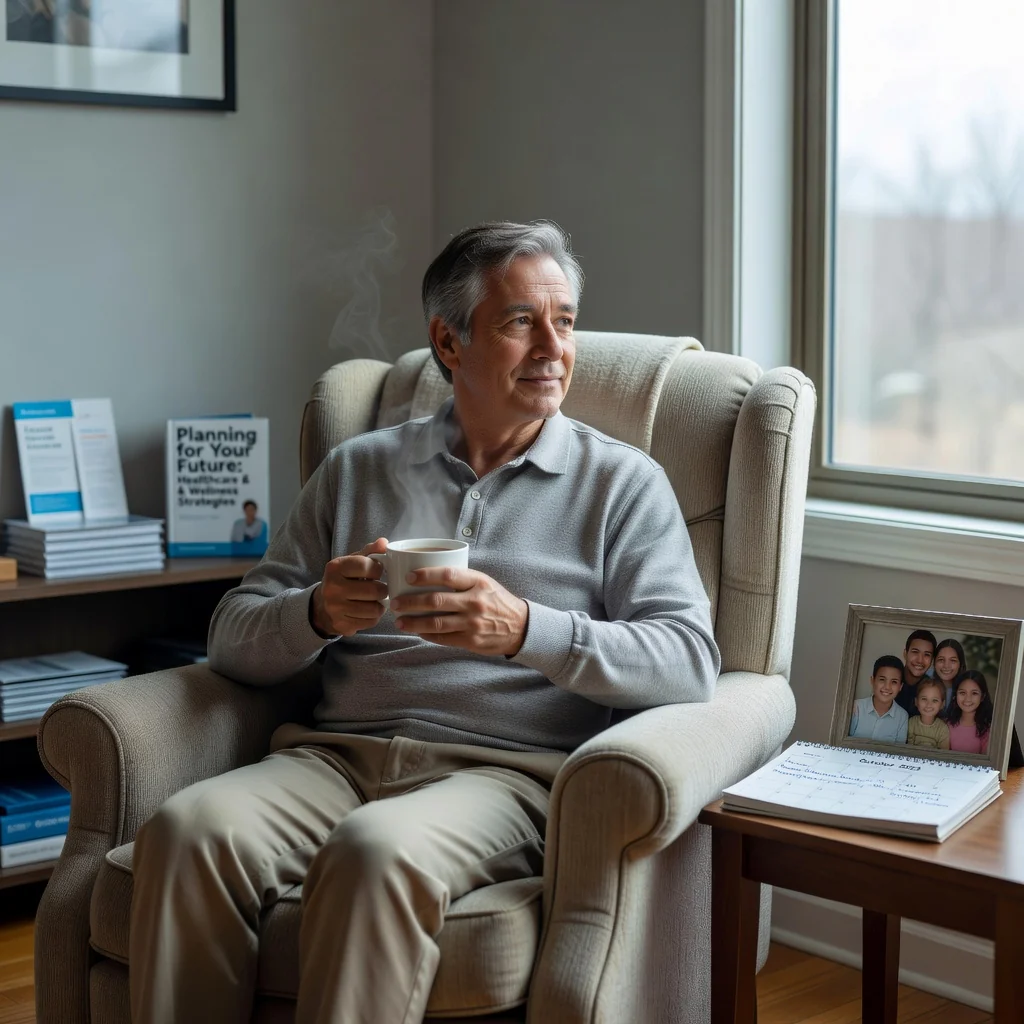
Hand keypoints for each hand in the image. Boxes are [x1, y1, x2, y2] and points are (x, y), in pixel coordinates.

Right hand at [311, 538, 388, 637]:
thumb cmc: (343, 579)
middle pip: (374, 590)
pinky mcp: (342, 625)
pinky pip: (370, 622)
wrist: (322, 605)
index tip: (377, 570)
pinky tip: (368, 610)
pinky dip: (374, 616)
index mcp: (335, 568)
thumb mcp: (352, 562)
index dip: (379, 568)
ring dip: (380, 604)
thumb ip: (370, 551)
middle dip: (383, 589)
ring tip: (375, 600)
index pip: (368, 566)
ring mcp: (335, 609)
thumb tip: (384, 542)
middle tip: (380, 588)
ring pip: (375, 609)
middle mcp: (332, 588)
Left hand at [390, 567, 528, 656]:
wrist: (520, 627)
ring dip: (413, 622)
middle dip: (410, 602)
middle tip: (395, 602)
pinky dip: (427, 634)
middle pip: (436, 601)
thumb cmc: (497, 601)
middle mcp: (475, 602)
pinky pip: (443, 638)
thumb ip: (462, 579)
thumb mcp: (484, 583)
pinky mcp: (471, 641)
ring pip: (436, 623)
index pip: (447, 575)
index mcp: (479, 582)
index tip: (408, 577)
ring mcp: (472, 623)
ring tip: (399, 621)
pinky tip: (416, 631)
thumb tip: (428, 573)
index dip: (425, 575)